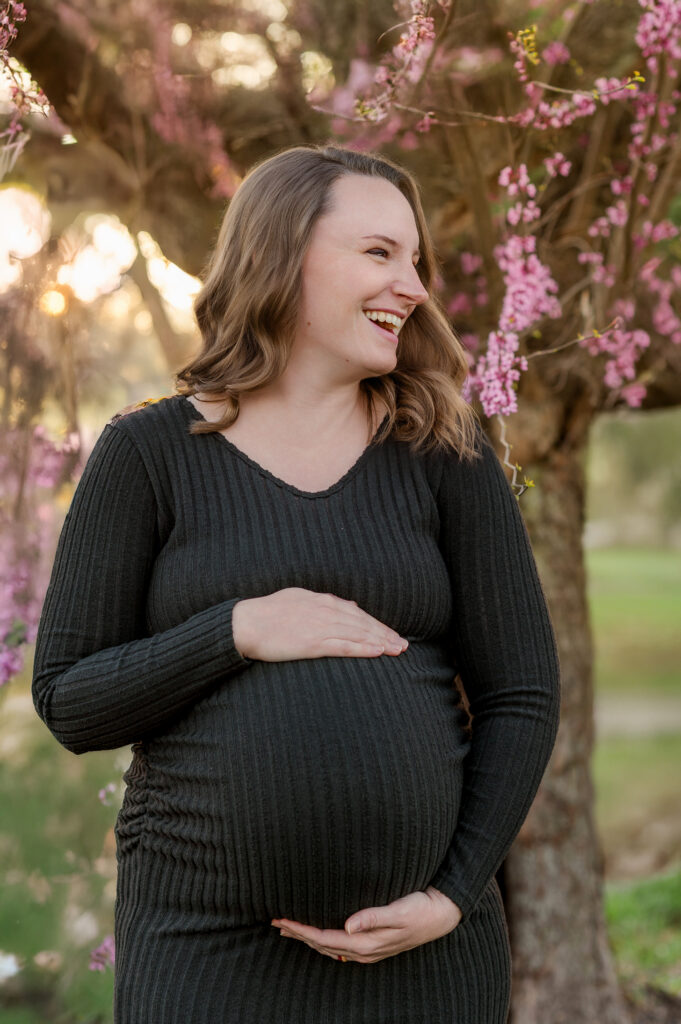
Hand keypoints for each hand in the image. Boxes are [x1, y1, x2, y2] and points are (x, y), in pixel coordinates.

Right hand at [232, 588, 408, 661]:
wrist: (247, 623)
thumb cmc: (268, 612)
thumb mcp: (298, 598)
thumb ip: (323, 601)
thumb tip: (347, 604)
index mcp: (322, 601)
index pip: (357, 613)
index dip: (376, 624)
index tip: (391, 633)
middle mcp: (325, 611)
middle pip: (363, 623)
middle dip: (385, 634)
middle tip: (404, 644)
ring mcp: (320, 627)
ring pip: (358, 634)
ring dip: (381, 642)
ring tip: (398, 650)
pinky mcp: (313, 643)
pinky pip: (343, 646)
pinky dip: (363, 649)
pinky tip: (378, 652)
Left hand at [271, 887, 461, 963]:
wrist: (442, 916)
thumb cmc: (420, 909)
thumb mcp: (398, 910)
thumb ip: (373, 917)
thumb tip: (347, 926)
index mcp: (366, 943)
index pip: (324, 938)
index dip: (302, 930)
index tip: (282, 919)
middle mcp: (364, 951)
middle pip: (322, 945)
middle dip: (299, 934)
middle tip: (276, 922)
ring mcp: (369, 951)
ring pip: (330, 948)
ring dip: (308, 938)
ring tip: (290, 929)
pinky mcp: (374, 945)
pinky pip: (340, 947)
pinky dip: (324, 941)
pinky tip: (319, 936)